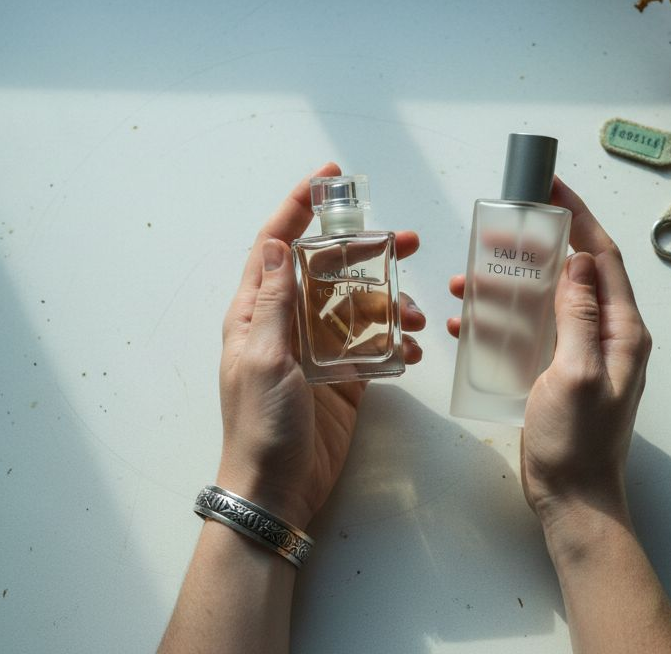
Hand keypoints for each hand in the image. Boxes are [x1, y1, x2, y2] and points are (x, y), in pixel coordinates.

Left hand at [216, 162, 423, 529]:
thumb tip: (274, 244)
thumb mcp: (263, 358)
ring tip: (413, 318)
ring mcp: (317, 353)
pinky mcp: (344, 381)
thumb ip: (272, 302)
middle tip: (410, 240)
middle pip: (329, 271)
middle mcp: (287, 325)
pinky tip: (410, 350)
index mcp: (256, 314)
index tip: (328, 178)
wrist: (277, 493)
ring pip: (359, 308)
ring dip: (389, 304)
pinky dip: (394, 345)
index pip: (275, 246)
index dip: (298, 208)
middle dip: (368, 253)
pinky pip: (374, 348)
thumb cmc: (260, 426)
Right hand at [448, 176, 650, 523]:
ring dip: (506, 285)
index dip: (578, 216)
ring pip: (543, 301)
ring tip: (465, 277)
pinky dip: (499, 322)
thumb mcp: (578, 375)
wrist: (573, 501)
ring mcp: (581, 354)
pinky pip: (528, 333)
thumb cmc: (579, 444)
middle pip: (570, 272)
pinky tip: (465, 323)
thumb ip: (581, 317)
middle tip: (496, 229)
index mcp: (623, 331)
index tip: (550, 186)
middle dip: (532, 247)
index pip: (603, 256)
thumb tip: (579, 262)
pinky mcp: (557, 373)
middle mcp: (607, 335)